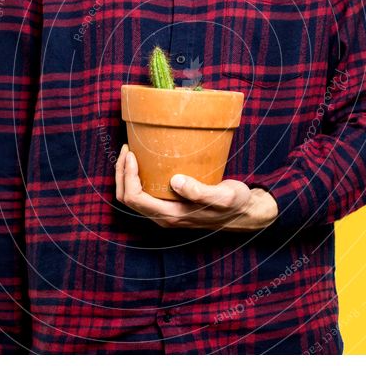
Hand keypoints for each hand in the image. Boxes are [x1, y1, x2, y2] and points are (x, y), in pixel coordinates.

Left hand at [114, 144, 278, 231]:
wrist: (243, 213)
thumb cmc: (235, 203)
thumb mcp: (224, 196)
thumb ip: (201, 192)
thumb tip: (176, 181)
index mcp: (171, 216)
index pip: (135, 198)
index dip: (127, 176)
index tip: (132, 153)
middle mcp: (163, 216)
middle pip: (127, 198)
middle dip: (121, 173)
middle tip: (127, 148)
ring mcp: (165, 212)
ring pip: (132, 197)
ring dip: (125, 175)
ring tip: (130, 152)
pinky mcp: (169, 205)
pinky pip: (143, 194)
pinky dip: (136, 177)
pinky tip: (144, 161)